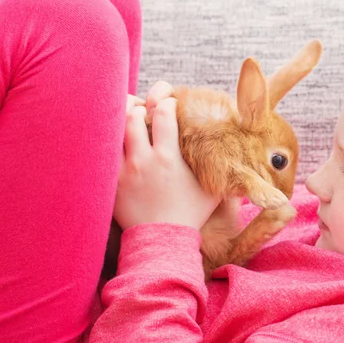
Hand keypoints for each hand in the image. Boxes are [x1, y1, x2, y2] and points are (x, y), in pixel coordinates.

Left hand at [114, 86, 218, 230]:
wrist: (163, 240)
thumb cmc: (191, 214)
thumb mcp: (214, 191)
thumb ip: (224, 170)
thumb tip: (240, 157)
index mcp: (169, 158)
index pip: (164, 112)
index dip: (167, 102)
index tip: (170, 106)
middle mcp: (144, 160)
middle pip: (133, 114)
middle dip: (140, 108)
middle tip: (145, 113)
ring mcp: (124, 171)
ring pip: (114, 129)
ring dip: (122, 121)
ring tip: (130, 123)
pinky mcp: (111, 182)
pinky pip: (103, 152)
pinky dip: (109, 141)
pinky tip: (117, 141)